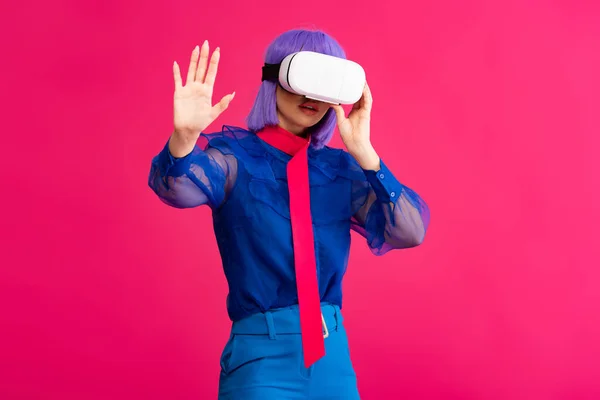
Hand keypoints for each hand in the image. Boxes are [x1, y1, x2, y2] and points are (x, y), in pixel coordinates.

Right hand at [170, 41, 234, 155]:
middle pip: (201, 68)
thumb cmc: (201, 123)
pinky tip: (176, 63)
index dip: (214, 62)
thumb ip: (222, 104)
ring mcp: (188, 89)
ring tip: (196, 48)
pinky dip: (177, 72)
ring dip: (193, 60)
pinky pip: (178, 80)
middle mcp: (198, 87)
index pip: (211, 73)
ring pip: (191, 71)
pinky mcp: (179, 93)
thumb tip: (232, 94)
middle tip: (207, 43)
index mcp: (207, 91)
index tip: (217, 51)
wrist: (188, 130)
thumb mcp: (213, 114)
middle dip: (204, 56)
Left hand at [331, 82, 379, 169]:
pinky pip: (367, 101)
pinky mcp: (366, 113)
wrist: (355, 144)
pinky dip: (366, 94)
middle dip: (359, 86)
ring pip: (365, 97)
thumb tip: (331, 102)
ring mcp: (364, 111)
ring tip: (361, 79)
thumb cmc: (348, 136)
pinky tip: (364, 87)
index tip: (349, 83)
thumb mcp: (340, 121)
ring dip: (364, 88)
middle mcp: (360, 110)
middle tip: (355, 77)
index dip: (352, 90)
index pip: (354, 98)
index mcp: (354, 112)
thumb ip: (338, 111)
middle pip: (360, 95)